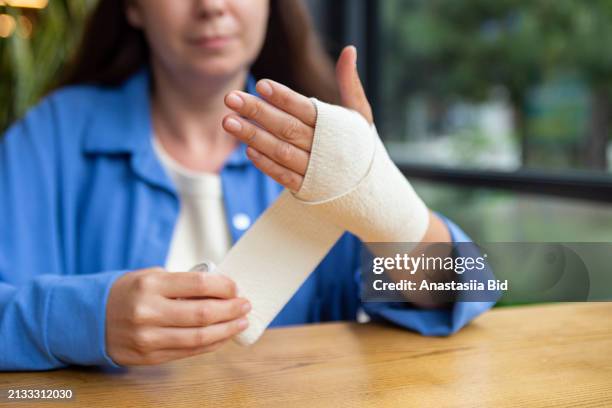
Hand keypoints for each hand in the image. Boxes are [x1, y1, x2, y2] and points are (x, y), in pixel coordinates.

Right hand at [106, 268, 249, 364]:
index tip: (236, 287)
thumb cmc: (128, 293)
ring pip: (199, 337)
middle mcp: (148, 311)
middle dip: (231, 309)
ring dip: (226, 330)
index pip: (199, 284)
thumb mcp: (151, 277)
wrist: (90, 318)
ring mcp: (148, 337)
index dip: (224, 286)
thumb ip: (182, 283)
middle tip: (245, 305)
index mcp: (150, 285)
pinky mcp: (149, 356)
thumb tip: (221, 290)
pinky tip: (222, 336)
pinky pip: (188, 351)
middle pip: (203, 313)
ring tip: (240, 322)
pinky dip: (210, 344)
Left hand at [222, 45, 372, 191]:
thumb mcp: (359, 113)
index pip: (306, 108)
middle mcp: (323, 148)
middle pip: (287, 128)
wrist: (370, 187)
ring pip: (280, 151)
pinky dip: (266, 164)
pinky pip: (284, 177)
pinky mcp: (308, 188)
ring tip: (228, 122)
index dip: (284, 98)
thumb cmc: (358, 144)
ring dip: (254, 137)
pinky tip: (248, 150)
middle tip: (231, 98)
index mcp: (335, 126)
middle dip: (258, 112)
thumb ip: (349, 83)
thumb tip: (349, 49)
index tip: (261, 85)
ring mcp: (315, 170)